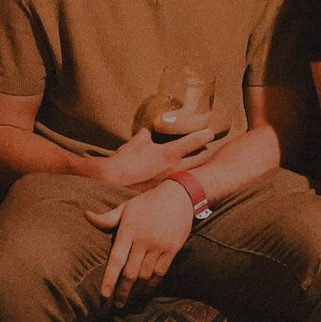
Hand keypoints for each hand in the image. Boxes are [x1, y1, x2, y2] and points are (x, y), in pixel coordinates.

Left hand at [84, 179, 194, 307]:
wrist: (180, 195)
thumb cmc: (148, 202)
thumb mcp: (126, 207)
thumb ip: (107, 217)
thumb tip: (86, 215)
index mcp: (129, 231)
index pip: (116, 260)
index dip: (109, 279)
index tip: (103, 295)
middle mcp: (144, 240)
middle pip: (131, 272)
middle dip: (123, 291)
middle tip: (117, 304)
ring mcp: (159, 246)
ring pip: (146, 275)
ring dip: (137, 291)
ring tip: (130, 302)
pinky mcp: (172, 249)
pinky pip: (161, 272)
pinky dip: (152, 284)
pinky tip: (146, 292)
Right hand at [94, 127, 213, 190]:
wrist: (110, 186)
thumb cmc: (123, 162)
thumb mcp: (136, 143)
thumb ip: (147, 134)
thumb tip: (151, 127)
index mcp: (170, 154)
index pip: (197, 141)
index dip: (206, 134)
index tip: (210, 131)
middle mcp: (176, 169)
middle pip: (203, 159)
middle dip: (206, 152)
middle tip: (204, 147)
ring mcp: (173, 183)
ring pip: (196, 173)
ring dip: (197, 166)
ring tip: (194, 162)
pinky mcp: (167, 194)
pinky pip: (183, 185)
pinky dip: (186, 180)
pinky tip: (182, 179)